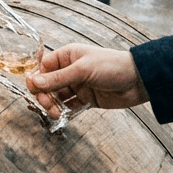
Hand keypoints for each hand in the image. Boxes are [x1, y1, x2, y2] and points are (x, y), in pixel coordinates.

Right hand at [26, 44, 147, 116]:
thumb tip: (34, 82)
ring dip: (53, 105)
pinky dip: (64, 111)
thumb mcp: (82, 70)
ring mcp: (78, 85)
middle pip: (47, 84)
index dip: (37, 78)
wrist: (138, 80)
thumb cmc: (112, 66)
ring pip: (57, 96)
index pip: (44, 67)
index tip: (34, 90)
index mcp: (67, 56)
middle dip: (44, 95)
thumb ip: (57, 78)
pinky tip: (64, 115)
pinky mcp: (86, 99)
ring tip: (57, 113)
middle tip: (47, 105)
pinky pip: (69, 106)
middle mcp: (70, 70)